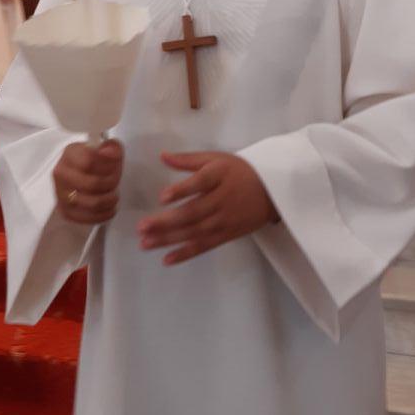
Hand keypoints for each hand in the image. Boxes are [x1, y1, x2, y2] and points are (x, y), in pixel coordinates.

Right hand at [54, 140, 122, 224]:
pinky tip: (110, 207)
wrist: (76, 175)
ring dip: (110, 200)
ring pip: (92, 203)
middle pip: (92, 184)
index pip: (90, 160)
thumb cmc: (93, 162)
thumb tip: (111, 153)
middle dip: (111, 183)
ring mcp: (61, 194)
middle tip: (117, 180)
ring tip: (114, 195)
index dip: (108, 164)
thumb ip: (112, 147)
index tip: (117, 164)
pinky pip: (89, 218)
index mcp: (70, 153)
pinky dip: (105, 214)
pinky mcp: (66, 211)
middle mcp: (61, 173)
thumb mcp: (104, 148)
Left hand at [137, 152, 278, 265]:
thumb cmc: (239, 171)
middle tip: (142, 227)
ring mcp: (223, 220)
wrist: (272, 191)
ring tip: (146, 243)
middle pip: (192, 212)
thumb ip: (188, 159)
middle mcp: (221, 200)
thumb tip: (162, 156)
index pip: (200, 183)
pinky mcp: (226, 235)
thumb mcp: (216, 158)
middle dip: (166, 222)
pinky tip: (167, 258)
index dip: (182, 190)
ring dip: (169, 239)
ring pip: (194, 232)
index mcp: (218, 176)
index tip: (163, 197)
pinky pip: (204, 246)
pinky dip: (186, 253)